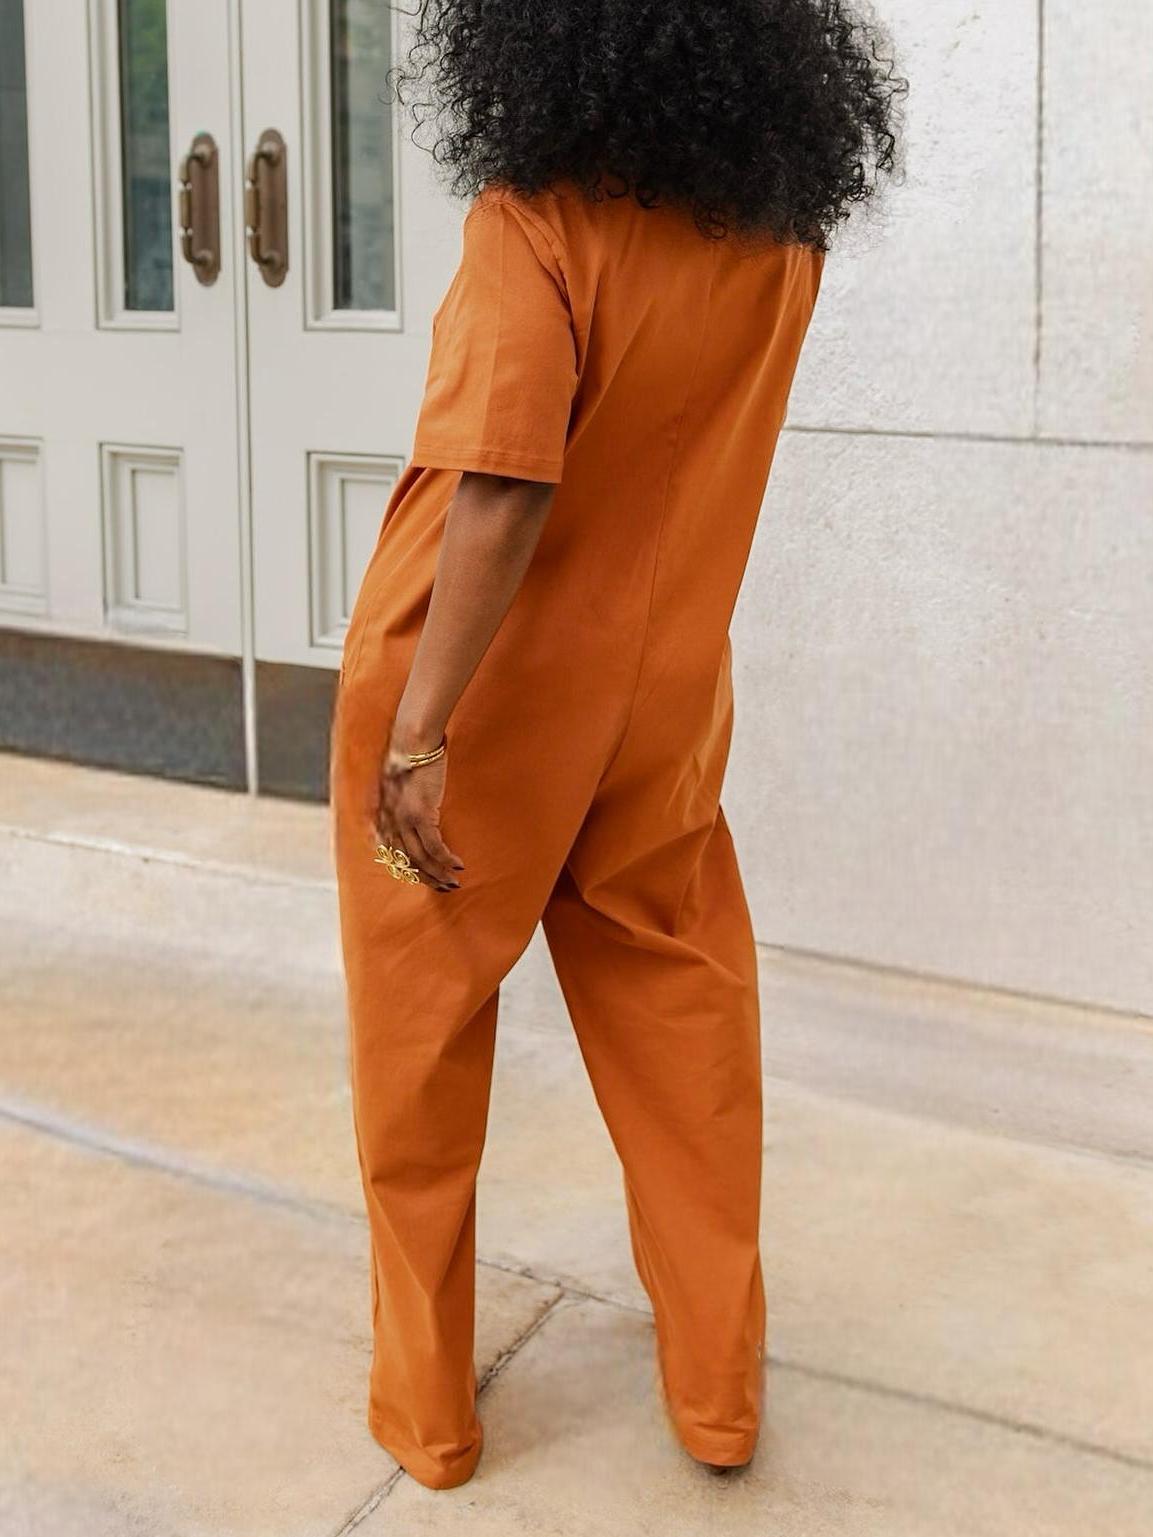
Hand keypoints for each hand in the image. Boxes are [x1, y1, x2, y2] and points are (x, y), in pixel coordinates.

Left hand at [376, 738, 464, 891]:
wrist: (413, 742)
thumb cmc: (408, 756)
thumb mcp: (394, 782)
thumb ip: (395, 799)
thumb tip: (408, 808)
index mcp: (379, 815)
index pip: (390, 851)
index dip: (406, 868)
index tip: (420, 877)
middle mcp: (388, 822)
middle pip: (405, 860)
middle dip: (424, 877)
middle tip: (440, 886)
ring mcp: (403, 820)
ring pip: (420, 858)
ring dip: (438, 873)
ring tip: (452, 881)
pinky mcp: (421, 815)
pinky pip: (435, 846)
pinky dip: (446, 859)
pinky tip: (457, 865)